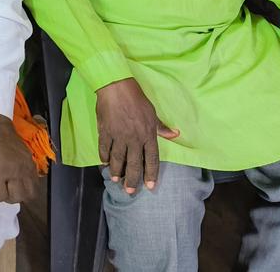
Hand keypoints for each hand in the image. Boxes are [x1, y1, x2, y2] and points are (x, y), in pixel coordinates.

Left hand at [0, 110, 37, 203]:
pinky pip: (36, 181)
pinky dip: (29, 184)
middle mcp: (15, 171)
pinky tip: (19, 179)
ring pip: (30, 193)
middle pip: (17, 198)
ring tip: (11, 185)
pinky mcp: (30, 160)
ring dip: (20, 193)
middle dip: (7, 196)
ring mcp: (25, 166)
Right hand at [95, 77, 178, 194]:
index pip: (151, 160)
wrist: (116, 88)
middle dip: (132, 180)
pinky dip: (104, 157)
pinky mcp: (105, 131)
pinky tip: (104, 163)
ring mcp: (118, 136)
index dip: (151, 174)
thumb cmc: (137, 99)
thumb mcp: (152, 113)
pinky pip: (104, 148)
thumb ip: (162, 128)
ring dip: (117, 171)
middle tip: (130, 192)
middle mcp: (134, 139)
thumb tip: (176, 134)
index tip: (150, 187)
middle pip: (134, 164)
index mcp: (147, 135)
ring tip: (116, 180)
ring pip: (118, 159)